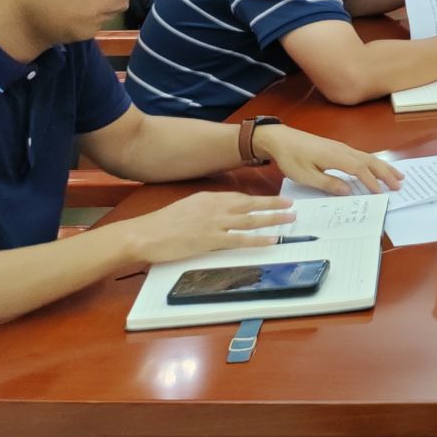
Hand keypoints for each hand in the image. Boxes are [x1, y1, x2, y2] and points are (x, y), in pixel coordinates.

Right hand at [119, 191, 295, 265]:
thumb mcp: (188, 206)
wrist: (145, 234)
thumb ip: (207, 207)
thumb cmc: (162, 223)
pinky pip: (240, 239)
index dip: (260, 199)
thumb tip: (222, 211)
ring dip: (273, 219)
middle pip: (251, 204)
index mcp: (209, 197)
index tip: (274, 199)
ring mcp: (215, 223)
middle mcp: (216, 206)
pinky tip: (272, 240)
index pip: (241, 196)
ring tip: (290, 219)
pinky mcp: (210, 240)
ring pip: (251, 219)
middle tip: (291, 205)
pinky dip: (258, 239)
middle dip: (273, 204)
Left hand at [256, 125, 403, 195]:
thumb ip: (328, 184)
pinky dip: (374, 162)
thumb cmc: (292, 159)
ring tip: (397, 175)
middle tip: (400, 184)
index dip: (371, 182)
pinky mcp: (338, 148)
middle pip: (370, 161)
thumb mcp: (306, 176)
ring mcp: (342, 147)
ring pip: (368, 157)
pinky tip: (377, 167)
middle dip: (386, 173)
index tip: (381, 194)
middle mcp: (343, 150)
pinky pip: (361, 155)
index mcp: (336, 157)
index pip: (360, 170)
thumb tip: (349, 190)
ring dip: (383, 167)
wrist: (281, 139)